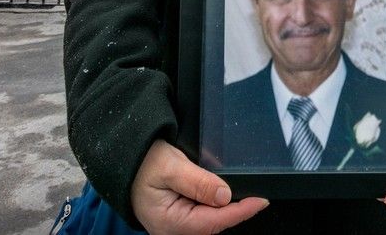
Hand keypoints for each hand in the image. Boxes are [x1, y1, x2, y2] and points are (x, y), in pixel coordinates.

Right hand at [129, 139, 268, 234]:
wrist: (126, 159)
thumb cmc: (143, 162)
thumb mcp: (171, 166)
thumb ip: (198, 182)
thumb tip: (225, 196)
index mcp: (170, 222)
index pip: (213, 221)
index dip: (239, 212)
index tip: (260, 201)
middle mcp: (174, 229)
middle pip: (214, 224)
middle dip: (236, 211)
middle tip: (257, 196)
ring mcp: (176, 225)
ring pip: (210, 221)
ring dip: (227, 209)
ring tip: (245, 196)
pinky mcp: (180, 218)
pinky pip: (203, 216)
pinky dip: (216, 206)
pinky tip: (225, 196)